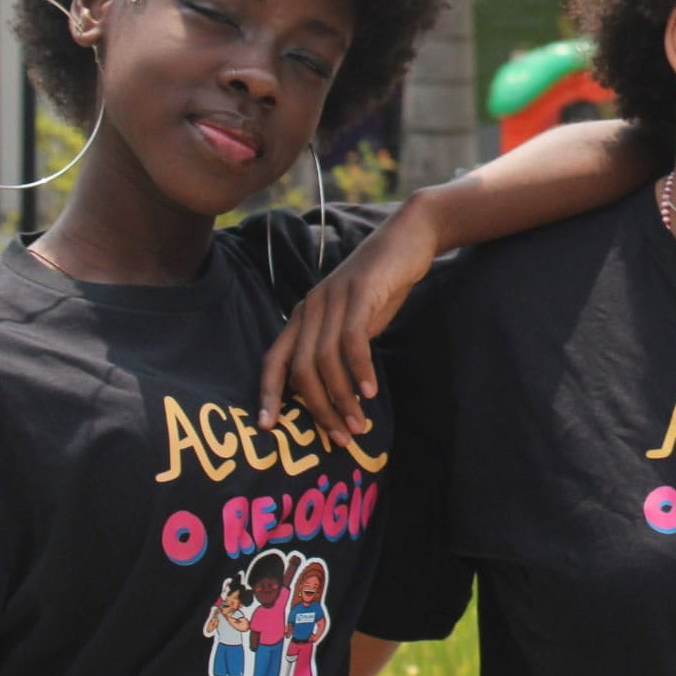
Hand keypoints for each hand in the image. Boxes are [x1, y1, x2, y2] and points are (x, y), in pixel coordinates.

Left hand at [259, 195, 444, 442]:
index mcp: (303, 315)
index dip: (267, 394)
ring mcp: (333, 298)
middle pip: (301, 370)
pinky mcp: (360, 292)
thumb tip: (337, 390)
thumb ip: (340, 348)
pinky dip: (360, 369)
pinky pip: (352, 340)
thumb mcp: (354, 319)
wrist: (407, 238)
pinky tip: (370, 391)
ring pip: (325, 360)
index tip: (269, 427)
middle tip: (339, 438)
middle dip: (318, 410)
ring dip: (342, 398)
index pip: (273, 360)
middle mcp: (311, 307)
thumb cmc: (381, 284)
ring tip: (358, 424)